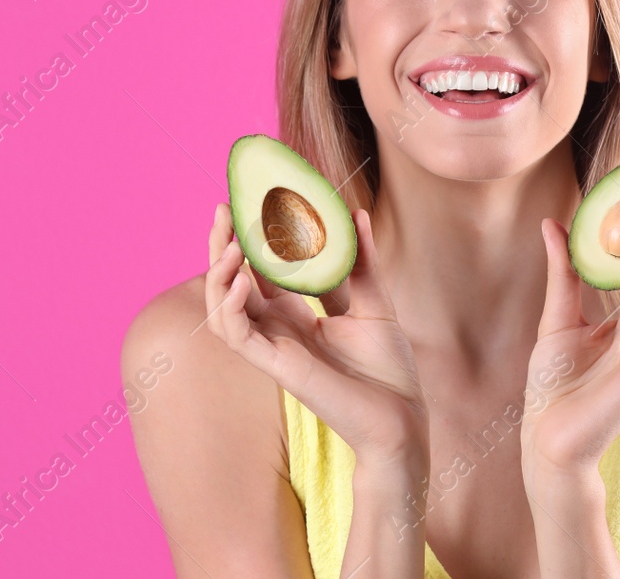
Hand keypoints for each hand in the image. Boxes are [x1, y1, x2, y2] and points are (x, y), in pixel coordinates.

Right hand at [204, 202, 429, 463]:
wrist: (402, 417)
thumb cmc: (388, 368)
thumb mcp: (375, 301)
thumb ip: (359, 260)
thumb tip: (355, 213)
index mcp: (297, 315)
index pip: (259, 271)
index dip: (250, 239)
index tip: (249, 201)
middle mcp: (278, 330)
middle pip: (232, 284)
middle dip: (221, 246)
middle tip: (223, 208)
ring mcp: (273, 348)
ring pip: (222, 309)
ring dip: (218, 274)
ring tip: (230, 243)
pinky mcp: (276, 366)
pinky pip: (238, 334)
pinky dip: (231, 304)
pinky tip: (243, 277)